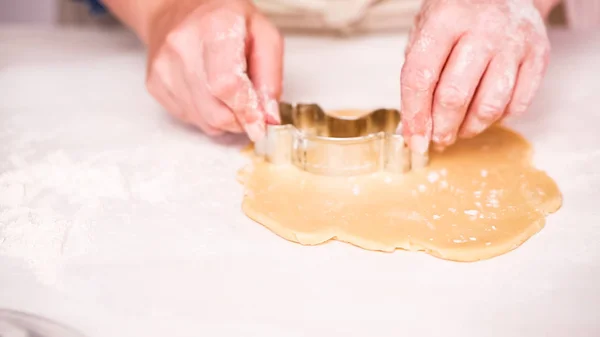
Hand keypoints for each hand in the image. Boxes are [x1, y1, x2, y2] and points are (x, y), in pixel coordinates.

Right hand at [145, 0, 282, 140]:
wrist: (177, 9)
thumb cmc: (223, 19)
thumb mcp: (263, 34)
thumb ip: (271, 75)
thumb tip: (269, 116)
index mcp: (215, 27)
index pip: (228, 85)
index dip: (247, 111)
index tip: (260, 123)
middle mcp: (183, 46)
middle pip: (215, 110)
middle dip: (239, 120)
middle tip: (250, 109)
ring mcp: (164, 67)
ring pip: (203, 120)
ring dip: (224, 119)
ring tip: (229, 95)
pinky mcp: (155, 84)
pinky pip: (189, 118)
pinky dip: (206, 115)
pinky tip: (209, 92)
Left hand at [400, 0, 549, 152]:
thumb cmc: (459, 16)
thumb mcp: (427, 30)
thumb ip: (417, 75)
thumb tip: (410, 128)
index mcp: (445, 19)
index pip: (421, 77)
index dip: (415, 115)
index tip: (414, 140)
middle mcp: (482, 29)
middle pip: (455, 96)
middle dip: (442, 129)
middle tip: (438, 140)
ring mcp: (514, 42)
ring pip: (490, 105)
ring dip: (470, 128)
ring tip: (460, 130)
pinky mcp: (539, 55)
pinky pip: (518, 104)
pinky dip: (499, 119)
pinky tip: (485, 113)